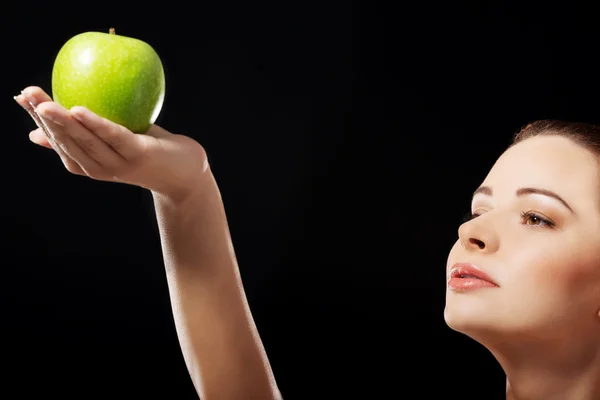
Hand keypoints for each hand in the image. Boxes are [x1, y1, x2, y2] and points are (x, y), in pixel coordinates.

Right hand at [15, 86, 209, 200]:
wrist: (186, 174)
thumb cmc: (147, 153)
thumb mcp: (112, 143)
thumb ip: (82, 137)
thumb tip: (36, 134)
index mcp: (89, 165)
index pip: (57, 142)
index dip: (38, 121)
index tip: (21, 97)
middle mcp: (100, 168)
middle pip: (67, 142)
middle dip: (44, 118)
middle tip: (26, 94)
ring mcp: (120, 164)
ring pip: (86, 141)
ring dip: (63, 122)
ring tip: (44, 103)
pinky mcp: (139, 155)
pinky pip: (114, 137)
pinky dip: (96, 124)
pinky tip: (79, 109)